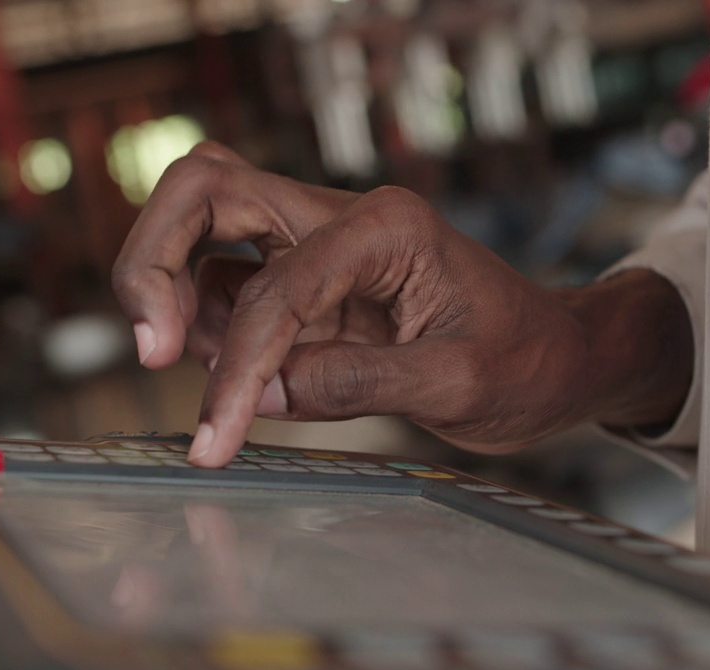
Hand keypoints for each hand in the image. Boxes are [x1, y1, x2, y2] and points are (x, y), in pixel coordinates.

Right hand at [114, 143, 692, 466]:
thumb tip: (262, 397)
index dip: (238, 367)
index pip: (277, 288)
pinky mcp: (308, 281)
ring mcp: (318, 245)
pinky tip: (239, 379)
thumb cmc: (527, 361)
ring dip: (178, 299)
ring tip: (213, 382)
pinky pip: (227, 284)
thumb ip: (357, 384)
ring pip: (203, 228)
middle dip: (154, 260)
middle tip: (150, 347)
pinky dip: (208, 326)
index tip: (215, 438)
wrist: (560, 359)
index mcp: (385, 228)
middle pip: (206, 189)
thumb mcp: (458, 384)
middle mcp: (341, 219)